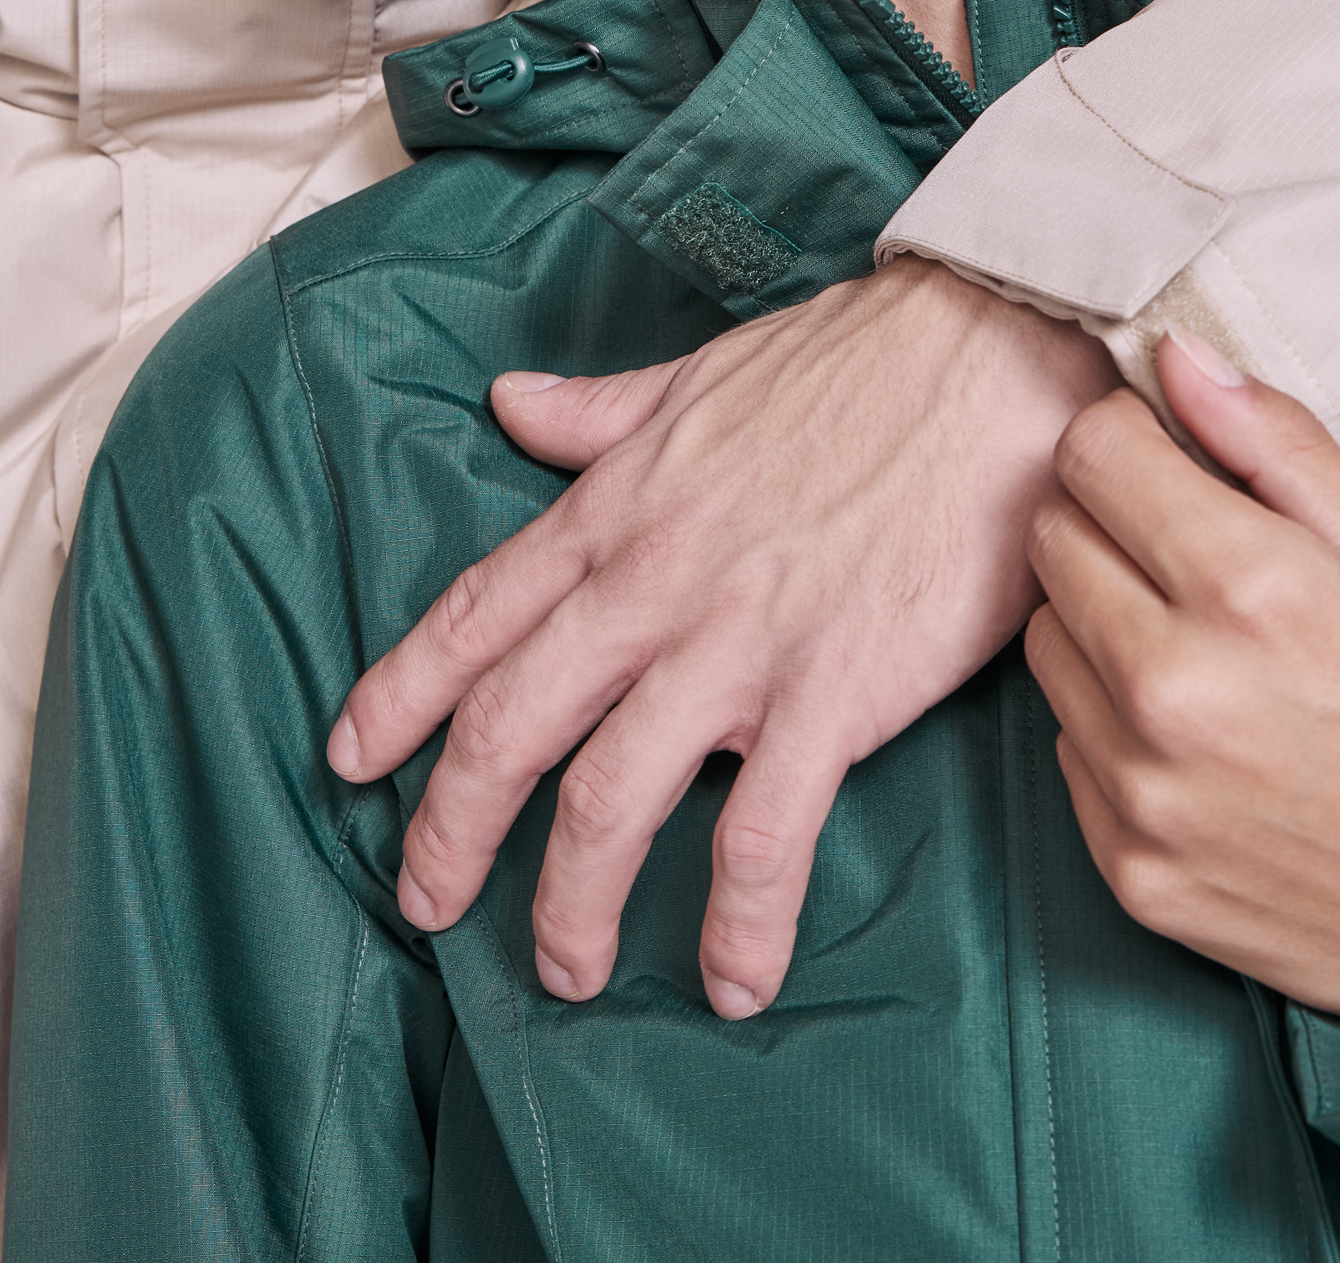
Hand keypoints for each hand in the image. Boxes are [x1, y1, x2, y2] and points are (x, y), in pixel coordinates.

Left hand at [330, 260, 1112, 1015]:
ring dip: (572, 903)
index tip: (349, 759)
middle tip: (422, 903)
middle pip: (512, 728)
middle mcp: (653, 584)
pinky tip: (730, 982)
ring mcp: (740, 644)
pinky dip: (739, 922)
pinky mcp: (836, 691)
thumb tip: (509, 401)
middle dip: (450, 829)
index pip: (476, 615)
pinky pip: (765, 835)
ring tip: (562, 972)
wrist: (989, 357)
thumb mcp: (697, 378)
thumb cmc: (852, 361)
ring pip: (611, 799)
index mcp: (615, 509)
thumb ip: (596, 411)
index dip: (401, 695)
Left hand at [1025, 332, 1339, 1032]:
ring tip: (1197, 645)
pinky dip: (1110, 724)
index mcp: (1247, 589)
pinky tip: (1196, 734)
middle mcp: (1174, 689)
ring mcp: (1143, 789)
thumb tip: (1174, 356)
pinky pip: (1065, 745)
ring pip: (1047, 639)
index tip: (1170, 460)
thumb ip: (1276, 444)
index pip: (1090, 452)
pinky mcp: (1129, 869)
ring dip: (1099, 621)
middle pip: (1051, 536)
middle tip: (1186, 551)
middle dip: (1107, 520)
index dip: (1129, 440)